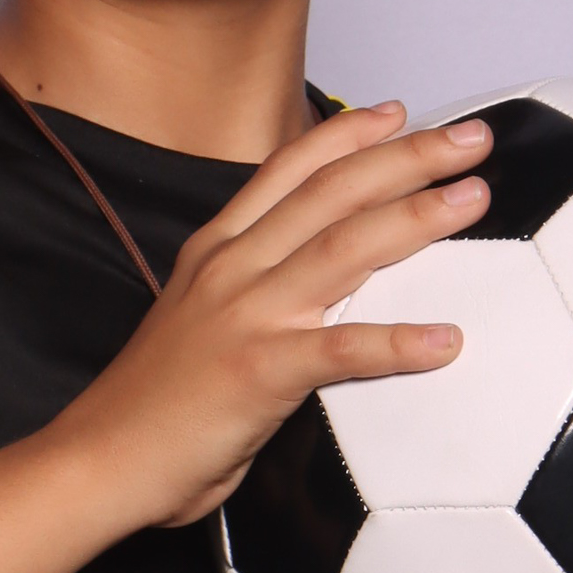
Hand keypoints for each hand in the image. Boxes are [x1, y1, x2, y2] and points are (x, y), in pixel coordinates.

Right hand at [63, 103, 492, 528]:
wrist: (100, 459)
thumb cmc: (153, 403)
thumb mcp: (195, 317)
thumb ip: (246, 288)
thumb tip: (307, 282)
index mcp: (216, 250)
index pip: (288, 170)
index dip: (347, 134)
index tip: (399, 113)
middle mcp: (233, 267)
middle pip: (332, 192)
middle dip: (407, 157)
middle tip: (471, 140)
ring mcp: (246, 315)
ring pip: (344, 248)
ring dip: (416, 217)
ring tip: (472, 198)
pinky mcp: (259, 371)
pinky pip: (342, 351)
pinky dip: (398, 343)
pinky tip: (447, 341)